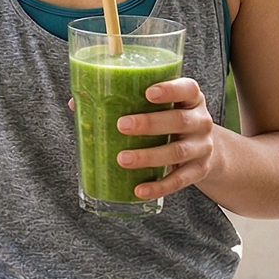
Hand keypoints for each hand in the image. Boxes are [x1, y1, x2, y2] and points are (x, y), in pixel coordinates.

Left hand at [116, 77, 217, 199]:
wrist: (204, 148)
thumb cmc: (169, 119)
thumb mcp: (158, 106)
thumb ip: (125, 100)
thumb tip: (74, 102)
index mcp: (191, 98)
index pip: (187, 88)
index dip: (170, 89)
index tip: (148, 92)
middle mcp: (201, 121)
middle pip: (179, 120)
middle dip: (150, 123)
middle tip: (122, 125)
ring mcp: (202, 147)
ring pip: (177, 152)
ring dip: (149, 156)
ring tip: (123, 159)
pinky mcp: (199, 170)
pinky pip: (180, 180)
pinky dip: (159, 187)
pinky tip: (139, 190)